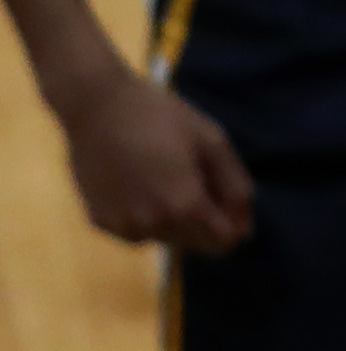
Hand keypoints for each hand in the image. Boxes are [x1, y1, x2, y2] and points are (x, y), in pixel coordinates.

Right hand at [63, 66, 253, 252]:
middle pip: (196, 244)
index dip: (235, 223)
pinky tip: (140, 184)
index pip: (223, 242)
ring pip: (166, 239)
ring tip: (165, 176)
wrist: (97, 107)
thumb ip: (235, 187)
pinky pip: (136, 231)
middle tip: (195, 177)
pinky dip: (145, 217)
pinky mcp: (98, 221)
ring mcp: (121, 226)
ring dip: (175, 219)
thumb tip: (244, 228)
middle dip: (206, 219)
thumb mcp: (212, 142)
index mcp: (184, 206)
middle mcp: (152, 226)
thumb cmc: (160, 117)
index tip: (227, 196)